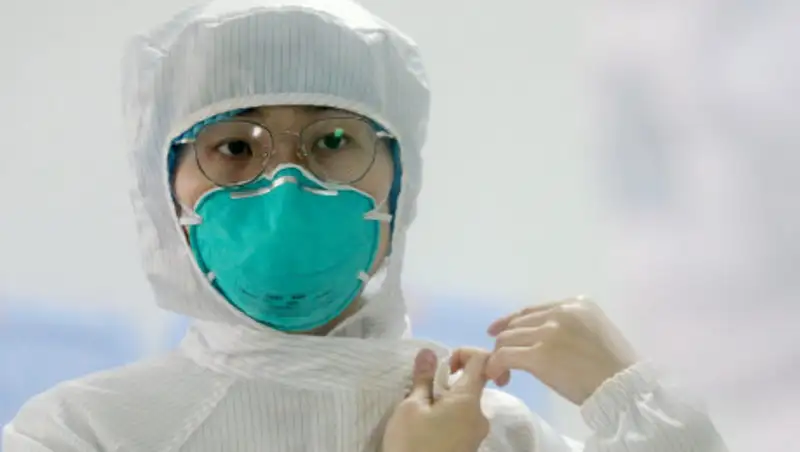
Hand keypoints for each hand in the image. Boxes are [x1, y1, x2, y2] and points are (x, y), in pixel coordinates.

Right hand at [382, 348, 490, 451]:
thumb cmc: (412, 444)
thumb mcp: (411, 407)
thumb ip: (424, 378)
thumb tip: (429, 352)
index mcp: (470, 401)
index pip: (483, 360)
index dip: (464, 353)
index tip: (443, 366)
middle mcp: (480, 416)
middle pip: (473, 383)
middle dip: (448, 381)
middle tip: (423, 393)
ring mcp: (477, 434)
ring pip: (465, 404)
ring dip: (445, 400)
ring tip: (421, 413)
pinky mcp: (469, 447)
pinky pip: (463, 421)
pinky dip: (447, 416)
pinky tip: (427, 428)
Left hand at [485, 296, 637, 404]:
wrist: (624, 388)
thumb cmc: (616, 368)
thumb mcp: (596, 332)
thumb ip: (570, 327)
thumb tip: (543, 338)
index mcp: (576, 304)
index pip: (532, 311)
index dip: (510, 321)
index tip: (497, 331)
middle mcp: (560, 312)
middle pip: (517, 324)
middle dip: (505, 342)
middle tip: (503, 363)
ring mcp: (549, 332)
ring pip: (507, 338)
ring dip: (499, 356)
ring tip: (501, 373)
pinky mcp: (540, 355)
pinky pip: (506, 356)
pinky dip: (496, 366)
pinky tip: (499, 376)